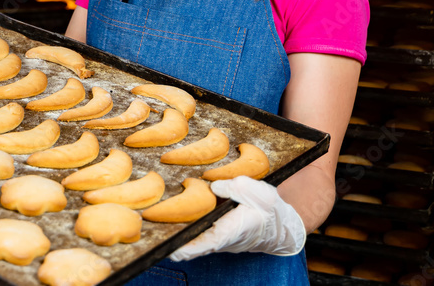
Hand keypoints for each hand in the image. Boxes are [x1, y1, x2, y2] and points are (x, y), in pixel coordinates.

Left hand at [168, 176, 305, 261]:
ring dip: (179, 238)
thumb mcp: (257, 192)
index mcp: (232, 229)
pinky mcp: (218, 236)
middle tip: (154, 240)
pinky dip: (186, 234)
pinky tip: (171, 226)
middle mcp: (223, 239)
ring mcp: (219, 240)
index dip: (188, 245)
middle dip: (175, 243)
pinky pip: (199, 238)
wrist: (281, 224)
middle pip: (194, 245)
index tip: (171, 248)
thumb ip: (234, 188)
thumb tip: (213, 187)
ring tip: (156, 232)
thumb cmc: (269, 209)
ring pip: (195, 243)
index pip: (206, 242)